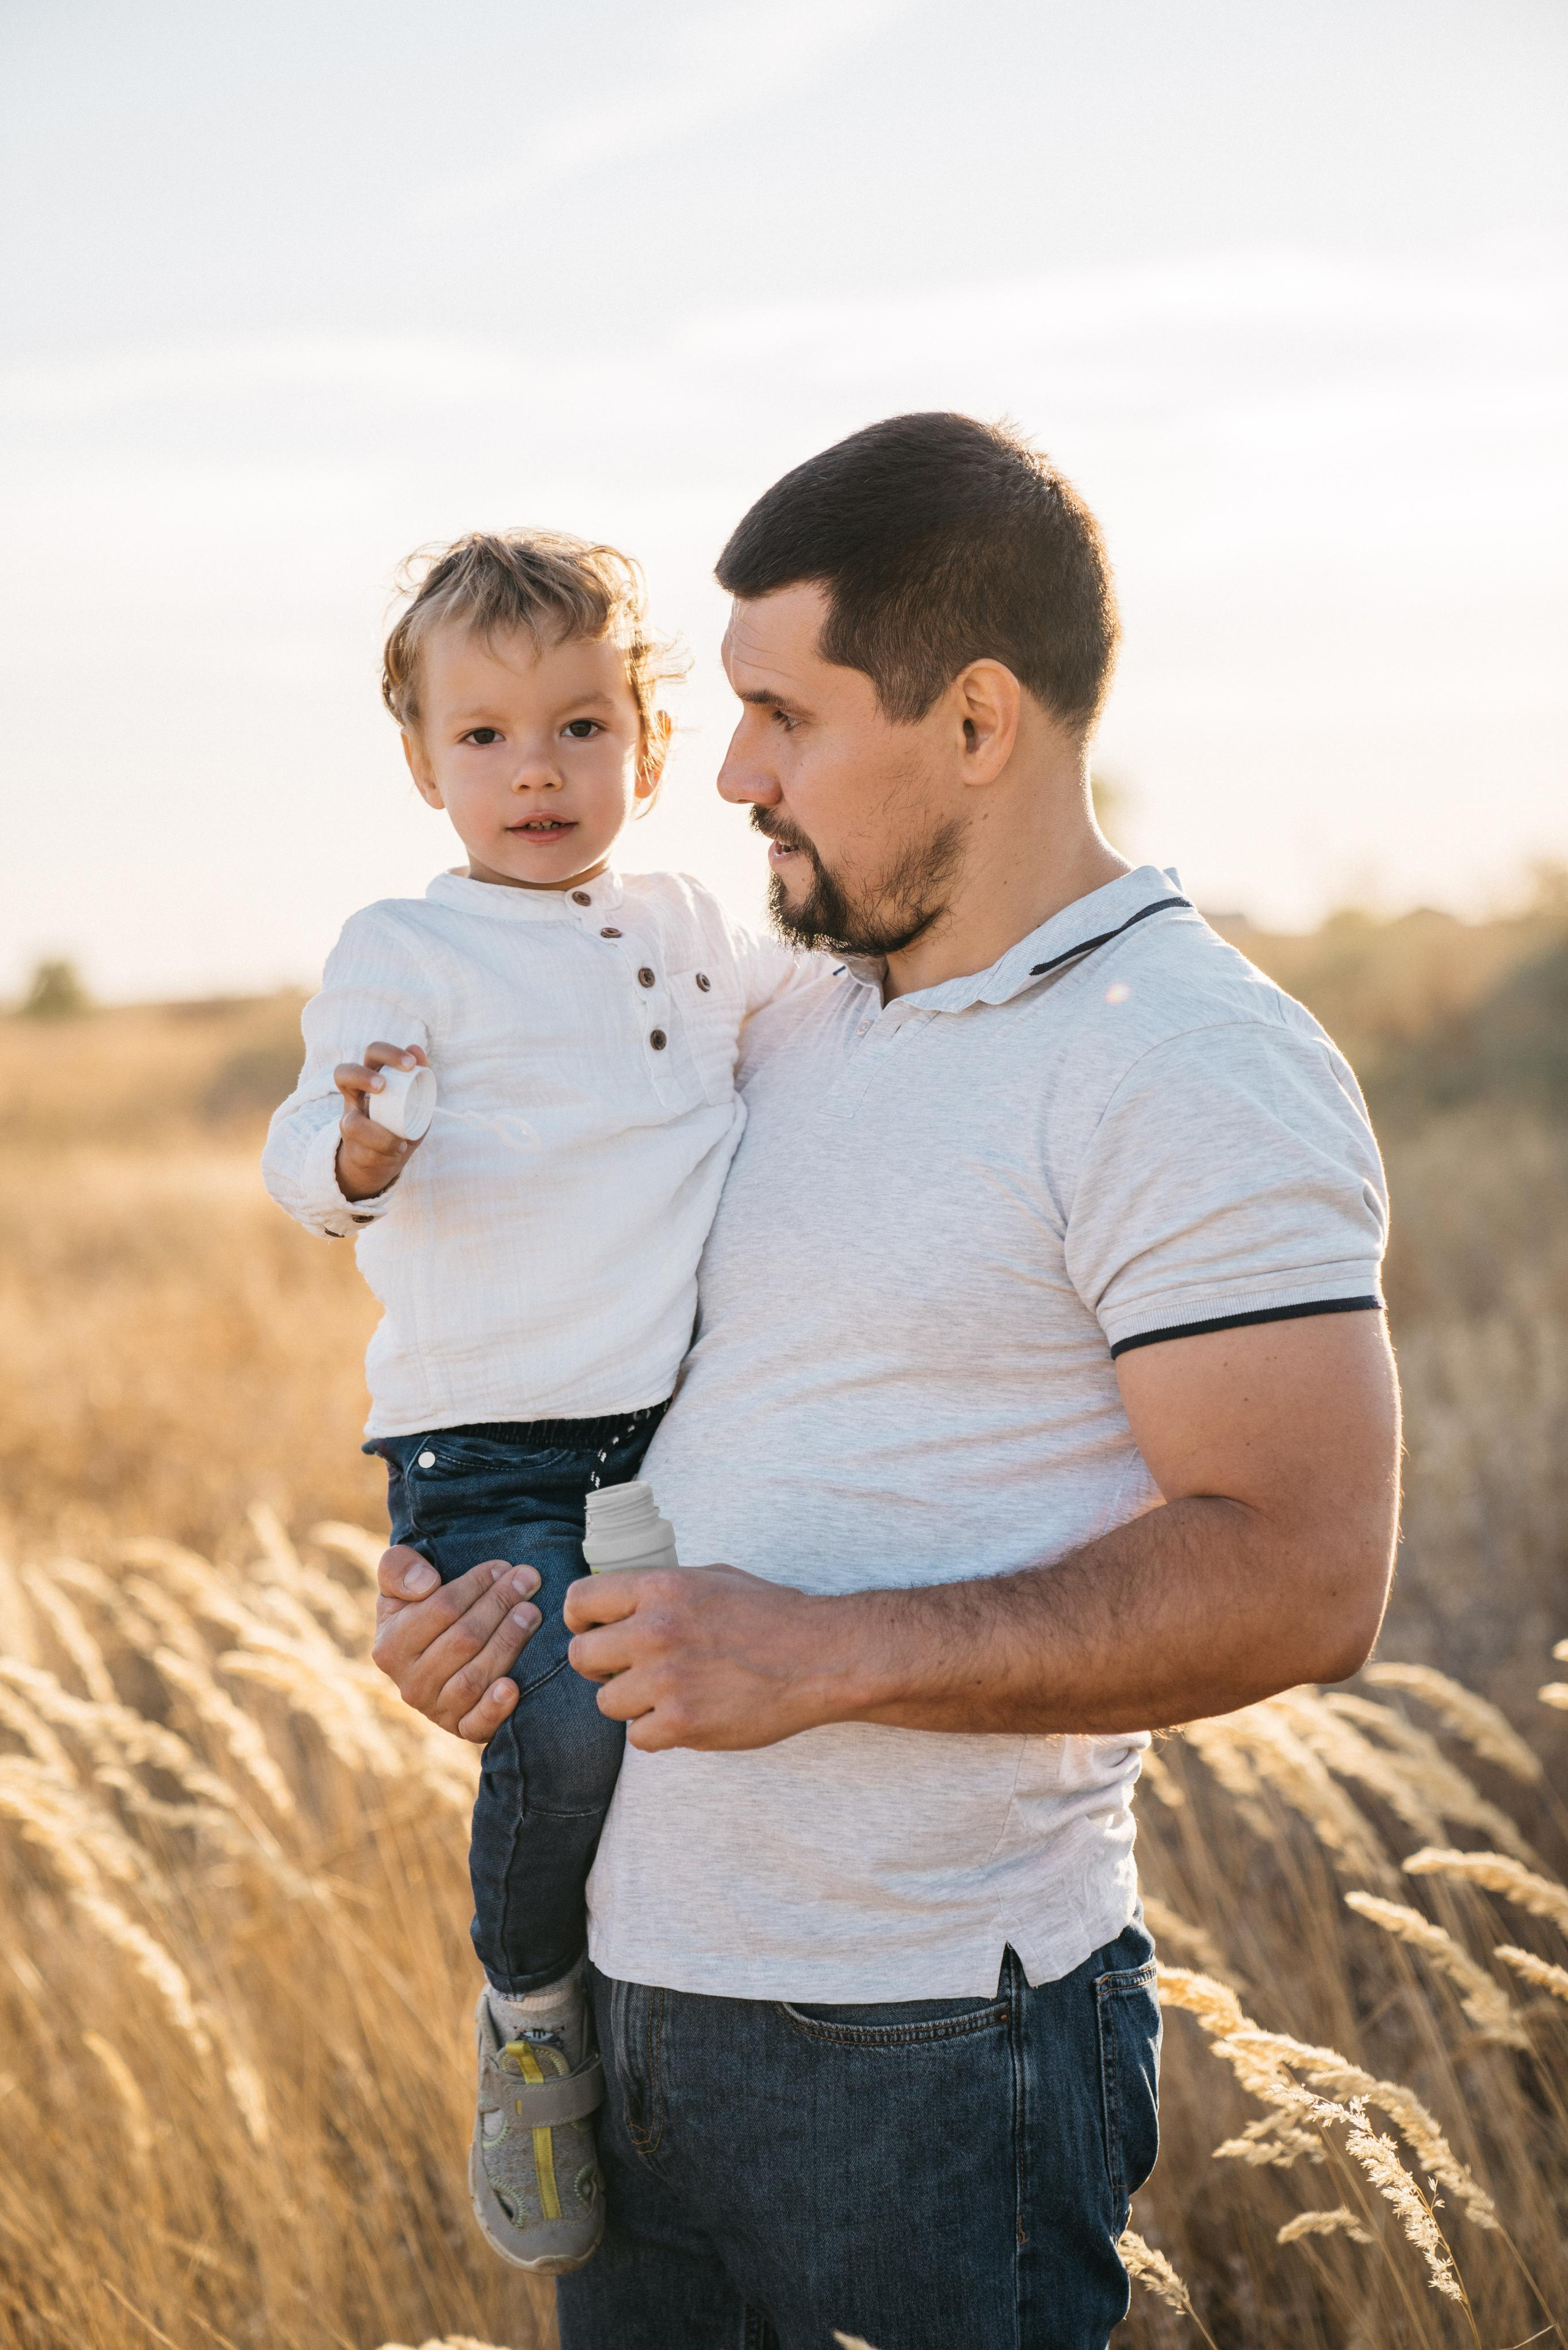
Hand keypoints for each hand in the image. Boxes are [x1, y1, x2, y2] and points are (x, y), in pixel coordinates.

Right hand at [335, 1042, 429, 1203]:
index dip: (388, 1054)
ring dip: (379, 1135)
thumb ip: (420, 1078)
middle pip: (344, 1072)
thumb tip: (416, 1048)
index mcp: (373, 1077)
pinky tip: (398, 1150)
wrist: (383, 1159)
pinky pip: (365, 1151)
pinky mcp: (351, 1146)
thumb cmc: (402, 1123)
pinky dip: (385, 1151)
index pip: (373, 1053)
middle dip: (363, 1076)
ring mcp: (349, 1120)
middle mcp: (354, 1095)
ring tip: (401, 1142)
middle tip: (382, 1086)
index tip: (410, 1065)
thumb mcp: (417, 1102)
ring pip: (352, 1124)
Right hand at [373, 1545, 541, 1740]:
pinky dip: (495, 1707)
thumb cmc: (418, 1607)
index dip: (475, 1585)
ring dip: (508, 1642)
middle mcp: (410, 1684)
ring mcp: (436, 1711)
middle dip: (500, 1605)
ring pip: (475, 1677)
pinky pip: (477, 1724)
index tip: (502, 1566)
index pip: (441, 1609)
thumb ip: (397, 1568)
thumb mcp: (399, 1581)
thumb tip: (425, 1584)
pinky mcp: (461, 1729)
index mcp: (391, 1647)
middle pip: (464, 1640)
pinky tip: (513, 1687)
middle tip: (529, 1580)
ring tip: (532, 1613)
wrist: (432, 1650)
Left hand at [563, 1565, 849, 1752]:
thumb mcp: (711, 1579)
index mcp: (660, 1588)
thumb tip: (618, 1602)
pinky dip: (657, 1731)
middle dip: (600, 1666)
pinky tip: (685, 1716)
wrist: (820, 1657)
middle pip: (581, 1656)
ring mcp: (667, 1680)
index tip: (594, 1631)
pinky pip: (638, 1737)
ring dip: (630, 1702)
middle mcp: (656, 1631)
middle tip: (628, 1670)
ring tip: (665, 1694)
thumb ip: (660, 1592)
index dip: (581, 1620)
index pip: (579, 1601)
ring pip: (606, 1702)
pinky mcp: (683, 1723)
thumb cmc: (770, 1615)